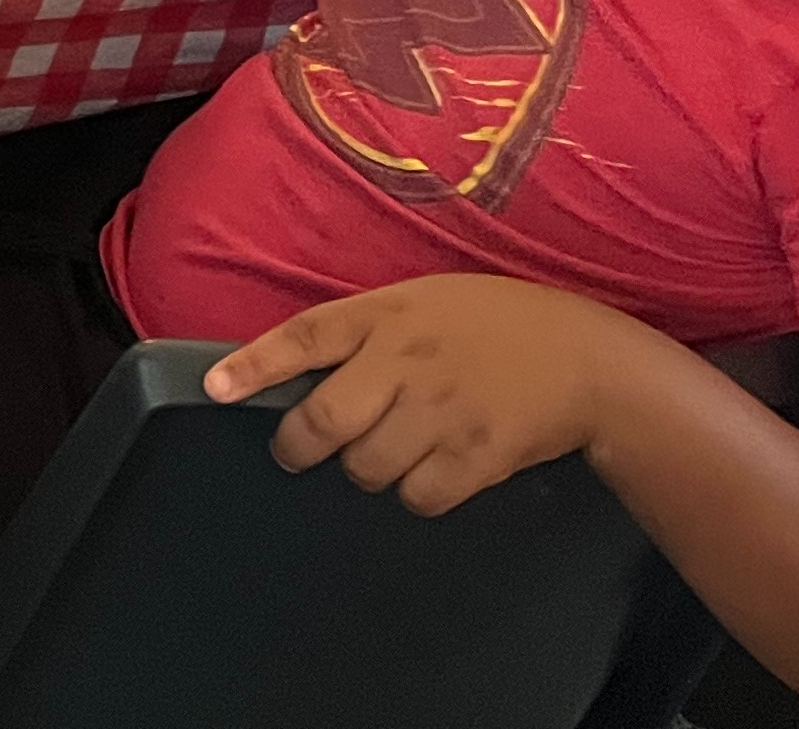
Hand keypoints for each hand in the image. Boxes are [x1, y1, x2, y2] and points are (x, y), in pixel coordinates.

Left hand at [207, 276, 641, 515]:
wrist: (584, 359)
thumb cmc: (494, 322)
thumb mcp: (421, 301)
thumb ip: (367, 333)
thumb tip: (305, 373)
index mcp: (386, 314)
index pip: (305, 337)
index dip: (254, 365)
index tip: (214, 388)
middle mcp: (405, 361)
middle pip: (325, 420)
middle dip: (299, 444)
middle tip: (297, 449)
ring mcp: (440, 412)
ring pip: (366, 467)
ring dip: (366, 468)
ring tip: (391, 448)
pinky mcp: (475, 458)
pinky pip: (418, 496)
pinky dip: (417, 491)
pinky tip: (435, 467)